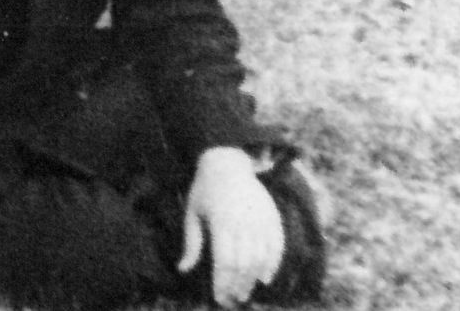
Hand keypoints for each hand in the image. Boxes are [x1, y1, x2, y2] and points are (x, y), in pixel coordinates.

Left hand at [178, 147, 285, 305]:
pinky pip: (277, 247)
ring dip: (253, 280)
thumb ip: (191, 244)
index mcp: (221, 222)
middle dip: (238, 286)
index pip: (225, 262)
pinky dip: (273, 265)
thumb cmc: (204, 191)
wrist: (228, 163)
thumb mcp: (192, 214)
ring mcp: (261, 220)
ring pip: (261, 259)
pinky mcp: (273, 218)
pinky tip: (264, 278)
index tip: (218, 298)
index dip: (223, 283)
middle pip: (244, 265)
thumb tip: (182, 270)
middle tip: (232, 299)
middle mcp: (243, 223)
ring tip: (244, 292)